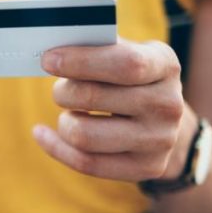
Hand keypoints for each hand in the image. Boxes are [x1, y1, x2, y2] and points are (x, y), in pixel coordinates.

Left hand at [32, 40, 191, 181]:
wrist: (166, 120)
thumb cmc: (133, 78)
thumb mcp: (129, 52)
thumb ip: (99, 45)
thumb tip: (54, 44)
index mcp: (165, 66)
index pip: (125, 64)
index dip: (81, 61)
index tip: (48, 60)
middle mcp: (168, 105)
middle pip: (94, 98)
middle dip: (64, 92)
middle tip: (59, 90)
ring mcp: (160, 141)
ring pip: (85, 136)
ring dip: (64, 122)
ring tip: (68, 112)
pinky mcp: (146, 168)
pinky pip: (86, 163)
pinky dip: (57, 147)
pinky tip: (43, 134)